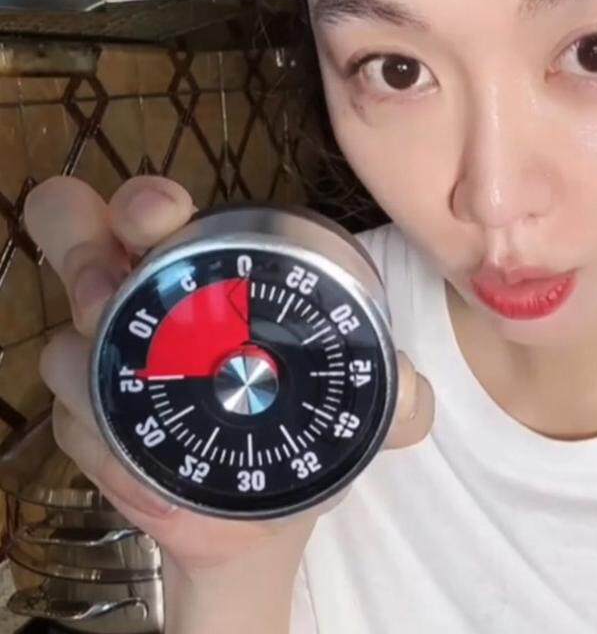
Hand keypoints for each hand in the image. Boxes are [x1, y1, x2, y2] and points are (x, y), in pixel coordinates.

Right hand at [24, 175, 434, 575]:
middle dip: (82, 248)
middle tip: (112, 292)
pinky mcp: (85, 426)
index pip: (147, 209)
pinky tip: (148, 469)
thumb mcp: (359, 411)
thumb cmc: (300, 438)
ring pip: (62, 342)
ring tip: (143, 402)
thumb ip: (398, 399)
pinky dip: (103, 446)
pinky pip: (68, 423)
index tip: (164, 216)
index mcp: (206, 270)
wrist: (253, 520)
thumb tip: (411, 389)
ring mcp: (104, 360)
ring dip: (94, 375)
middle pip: (71, 232)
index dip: (143, 200)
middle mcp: (145, 298)